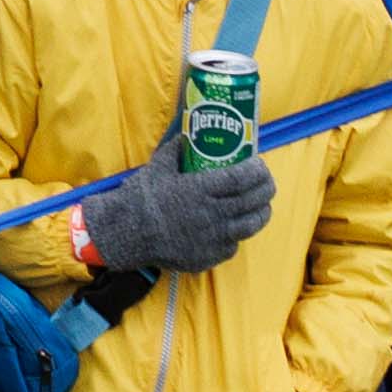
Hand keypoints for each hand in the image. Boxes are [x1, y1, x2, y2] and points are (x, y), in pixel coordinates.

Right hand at [68, 144, 272, 292]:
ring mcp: (213, 239)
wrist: (125, 234)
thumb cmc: (141, 198)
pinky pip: (232, 245)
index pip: (241, 178)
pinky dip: (236, 234)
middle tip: (266, 182)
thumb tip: (189, 134)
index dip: (257, 170)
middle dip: (266, 189)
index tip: (259, 163)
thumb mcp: (157, 167)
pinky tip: (231, 227)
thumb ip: (177, 150)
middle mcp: (212, 215)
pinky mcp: (209, 257)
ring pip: (251, 225)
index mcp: (200, 189)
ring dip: (261, 213)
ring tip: (260, 205)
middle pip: (253, 201)